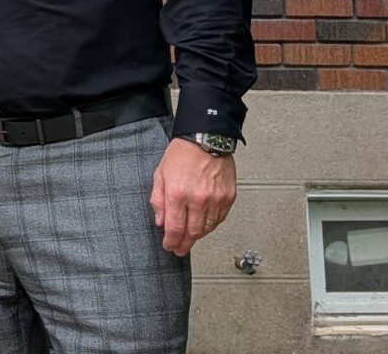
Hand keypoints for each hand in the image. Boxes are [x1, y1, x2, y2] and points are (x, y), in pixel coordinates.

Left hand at [151, 137, 236, 256]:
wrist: (206, 138)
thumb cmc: (182, 154)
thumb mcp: (160, 174)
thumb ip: (158, 200)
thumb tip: (161, 221)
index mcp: (177, 194)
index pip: (175, 228)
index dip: (171, 242)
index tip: (169, 247)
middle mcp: (198, 199)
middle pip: (193, 233)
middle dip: (185, 244)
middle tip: (180, 249)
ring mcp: (216, 199)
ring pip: (208, 228)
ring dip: (198, 236)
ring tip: (190, 237)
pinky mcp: (228, 197)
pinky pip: (220, 219)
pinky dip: (211, 225)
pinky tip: (205, 224)